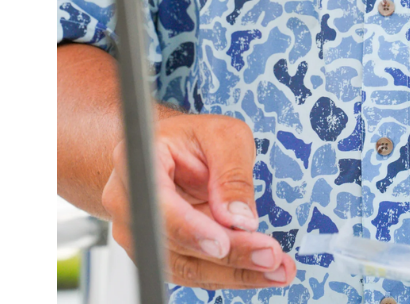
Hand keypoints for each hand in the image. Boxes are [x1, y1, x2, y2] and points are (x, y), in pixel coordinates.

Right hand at [102, 112, 296, 290]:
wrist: (175, 151)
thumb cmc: (195, 138)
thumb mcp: (224, 135)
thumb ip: (232, 172)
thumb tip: (239, 219)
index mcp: (138, 161)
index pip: (159, 204)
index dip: (189, 229)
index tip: (223, 242)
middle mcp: (130, 203)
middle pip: (175, 243)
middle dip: (227, 255)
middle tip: (270, 256)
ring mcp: (141, 234)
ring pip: (186, 266)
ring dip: (235, 272)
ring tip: (279, 269)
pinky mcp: (163, 254)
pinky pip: (197, 271)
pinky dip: (232, 273)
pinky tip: (264, 269)